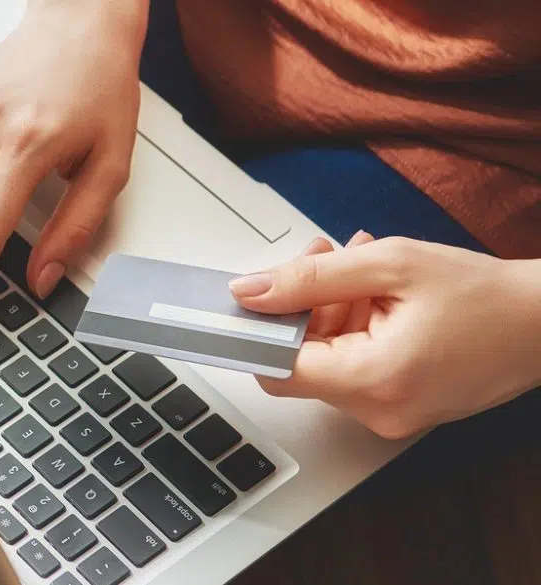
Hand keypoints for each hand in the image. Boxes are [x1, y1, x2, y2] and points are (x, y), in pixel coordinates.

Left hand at [229, 235, 540, 438]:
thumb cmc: (487, 295)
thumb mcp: (391, 265)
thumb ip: (311, 277)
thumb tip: (251, 291)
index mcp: (372, 381)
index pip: (277, 368)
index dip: (259, 329)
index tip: (251, 299)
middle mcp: (376, 411)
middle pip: (301, 361)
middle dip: (304, 305)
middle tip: (328, 258)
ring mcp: (389, 416)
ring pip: (327, 361)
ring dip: (332, 310)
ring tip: (364, 269)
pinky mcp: (399, 408)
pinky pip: (354, 368)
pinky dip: (355, 329)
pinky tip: (379, 295)